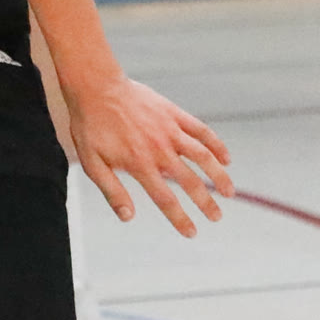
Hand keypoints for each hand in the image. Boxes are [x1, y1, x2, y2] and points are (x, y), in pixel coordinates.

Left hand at [67, 74, 232, 236]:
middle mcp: (160, 149)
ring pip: (203, 156)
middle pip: (190, 182)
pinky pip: (201, 131)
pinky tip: (226, 158)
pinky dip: (216, 145)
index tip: (192, 232)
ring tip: (229, 192)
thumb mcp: (92, 163)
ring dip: (218, 176)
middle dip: (205, 203)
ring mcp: (170, 130)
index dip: (180, 218)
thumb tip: (128, 217)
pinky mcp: (174, 114)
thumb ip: (112, 190)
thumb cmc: (91, 127)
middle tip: (216, 217)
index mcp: (139, 164)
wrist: (96, 87)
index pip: (165, 199)